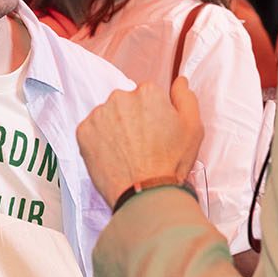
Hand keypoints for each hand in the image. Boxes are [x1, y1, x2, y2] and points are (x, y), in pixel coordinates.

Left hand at [76, 77, 203, 207]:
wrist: (145, 194)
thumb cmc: (170, 164)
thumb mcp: (193, 129)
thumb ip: (186, 98)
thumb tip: (180, 82)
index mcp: (148, 92)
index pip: (147, 96)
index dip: (152, 115)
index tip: (154, 132)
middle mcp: (121, 97)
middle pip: (125, 103)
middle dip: (131, 119)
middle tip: (141, 145)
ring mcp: (99, 114)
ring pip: (107, 116)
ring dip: (114, 129)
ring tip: (127, 153)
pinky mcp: (83, 132)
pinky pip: (91, 131)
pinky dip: (99, 142)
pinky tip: (113, 157)